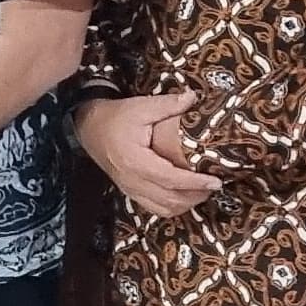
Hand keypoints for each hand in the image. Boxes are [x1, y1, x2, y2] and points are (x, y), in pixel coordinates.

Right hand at [77, 94, 223, 219]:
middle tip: (215, 185)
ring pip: (164, 208)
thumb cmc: (115, 118)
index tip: (215, 181)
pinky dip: (173, 207)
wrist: (90, 129)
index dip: (195, 183)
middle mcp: (132, 180)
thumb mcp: (141, 107)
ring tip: (203, 191)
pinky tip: (185, 196)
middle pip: (170, 199)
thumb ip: (168, 105)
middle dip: (196, 196)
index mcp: (135, 161)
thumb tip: (194, 97)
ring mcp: (131, 189)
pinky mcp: (131, 192)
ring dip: (186, 204)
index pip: (170, 179)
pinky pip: (155, 208)